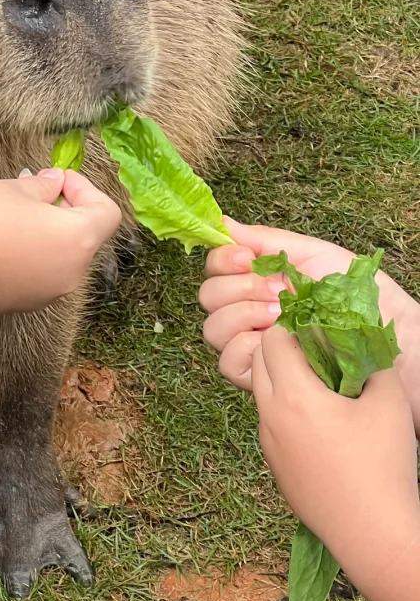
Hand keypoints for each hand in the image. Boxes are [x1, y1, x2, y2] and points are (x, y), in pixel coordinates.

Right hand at [0, 169, 121, 320]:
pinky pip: (37, 273)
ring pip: (59, 255)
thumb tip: (55, 185)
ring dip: (42, 232)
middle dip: (60, 208)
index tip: (53, 178)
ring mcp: (47, 293)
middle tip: (27, 190)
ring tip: (5, 215)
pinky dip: (27, 254)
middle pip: (83, 234)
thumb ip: (42, 186)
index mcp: (78, 240)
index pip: (107, 212)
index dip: (85, 188)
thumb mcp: (11, 189)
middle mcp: (72, 273)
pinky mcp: (22, 304)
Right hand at [200, 219, 419, 401]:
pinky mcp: (262, 378)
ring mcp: (255, 346)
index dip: (222, 260)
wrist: (391, 338)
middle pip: (208, 297)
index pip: (216, 268)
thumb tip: (223, 223)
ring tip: (280, 316)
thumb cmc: (363, 298)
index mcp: (260, 282)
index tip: (246, 258)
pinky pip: (228, 362)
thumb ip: (266, 241)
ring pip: (213, 328)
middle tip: (275, 291)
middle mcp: (251, 313)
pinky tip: (273, 341)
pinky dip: (245, 347)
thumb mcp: (315, 256)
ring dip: (241, 316)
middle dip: (236, 288)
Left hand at [252, 325, 419, 587]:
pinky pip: (272, 426)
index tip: (319, 333)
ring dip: (284, 383)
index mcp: (293, 396)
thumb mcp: (389, 403)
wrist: (375, 537)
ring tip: (324, 392)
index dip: (295, 329)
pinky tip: (323, 429)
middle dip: (284, 352)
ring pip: (263, 394)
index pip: (273, 339)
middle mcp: (270, 417)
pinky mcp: (274, 469)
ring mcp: (267, 445)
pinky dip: (288, 415)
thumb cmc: (384, 466)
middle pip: (261, 363)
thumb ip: (372, 361)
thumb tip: (360, 340)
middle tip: (319, 356)